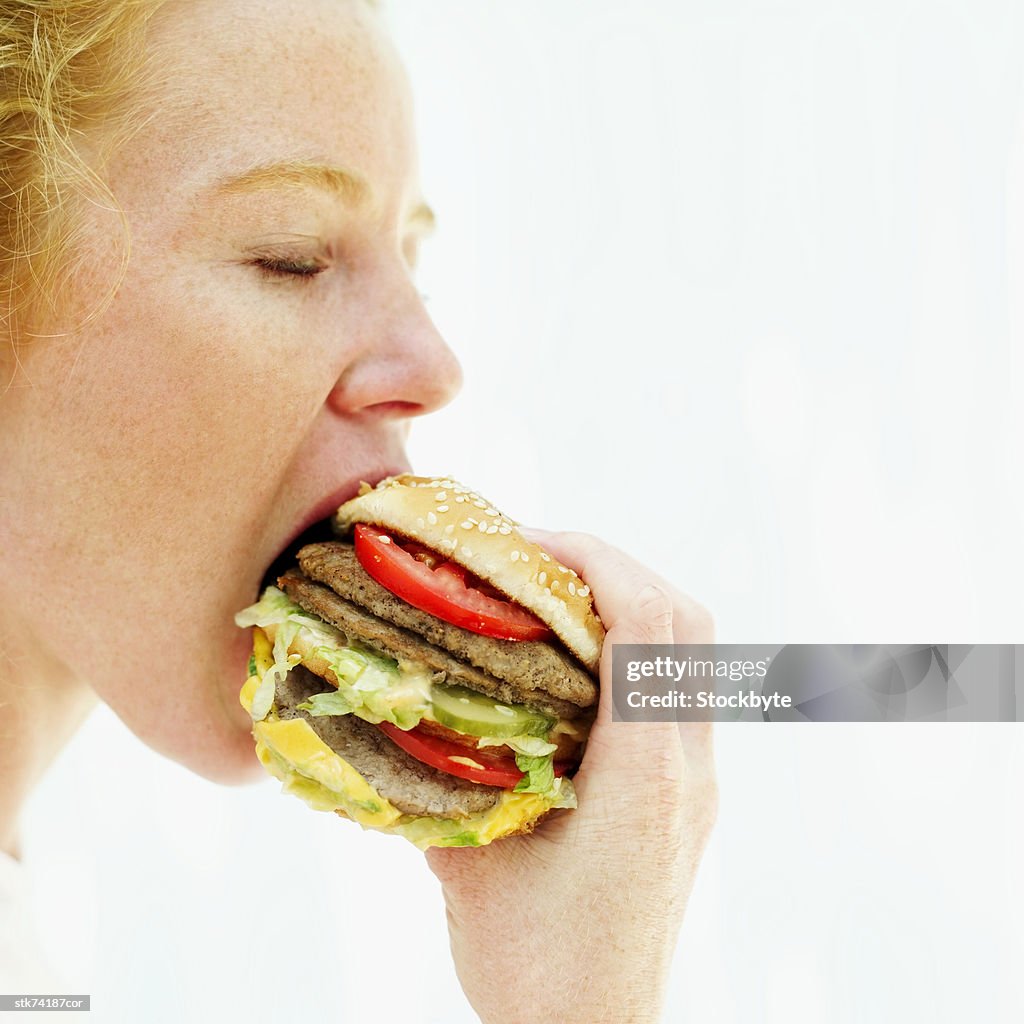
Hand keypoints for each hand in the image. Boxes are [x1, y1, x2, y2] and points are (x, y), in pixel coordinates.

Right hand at [426, 530, 717, 1023]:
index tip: (526, 544)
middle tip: (535, 561)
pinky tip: (570, 665)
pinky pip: (678, 688)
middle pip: (686, 619)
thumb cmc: (534, 969)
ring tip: (552, 598)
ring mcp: (699, 781)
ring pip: (692, 650)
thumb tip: (390, 708)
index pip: (648, 623)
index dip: (593, 561)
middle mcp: (687, 767)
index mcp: (643, 775)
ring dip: (629, 603)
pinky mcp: (690, 795)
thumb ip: (436, 782)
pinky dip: (634, 649)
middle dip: (613, 566)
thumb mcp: (471, 866)